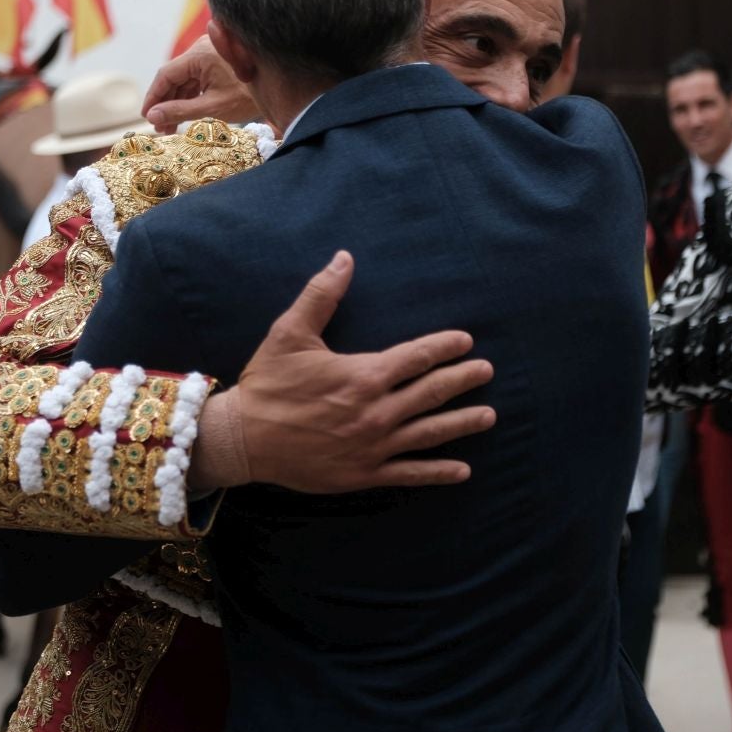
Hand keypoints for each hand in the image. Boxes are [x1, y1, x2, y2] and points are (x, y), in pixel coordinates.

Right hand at [142, 36, 257, 133]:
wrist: (281, 85)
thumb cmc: (248, 96)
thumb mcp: (212, 107)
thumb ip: (180, 111)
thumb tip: (151, 116)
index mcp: (199, 55)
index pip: (166, 75)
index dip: (153, 97)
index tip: (146, 116)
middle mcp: (201, 49)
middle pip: (174, 77)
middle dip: (166, 103)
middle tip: (160, 128)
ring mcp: (210, 53)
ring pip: (185, 79)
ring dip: (177, 101)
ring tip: (171, 127)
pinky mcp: (217, 61)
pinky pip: (196, 78)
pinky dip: (190, 95)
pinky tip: (185, 114)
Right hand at [229, 250, 496, 492]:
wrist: (243, 438)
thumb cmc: (268, 383)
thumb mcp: (290, 332)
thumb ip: (322, 294)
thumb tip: (344, 257)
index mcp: (364, 374)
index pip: (417, 357)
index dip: (445, 347)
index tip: (465, 341)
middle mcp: (376, 411)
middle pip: (433, 393)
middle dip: (463, 380)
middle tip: (487, 372)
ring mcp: (373, 446)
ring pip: (430, 433)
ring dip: (462, 423)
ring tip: (489, 416)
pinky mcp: (364, 474)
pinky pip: (410, 473)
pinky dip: (438, 472)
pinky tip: (462, 470)